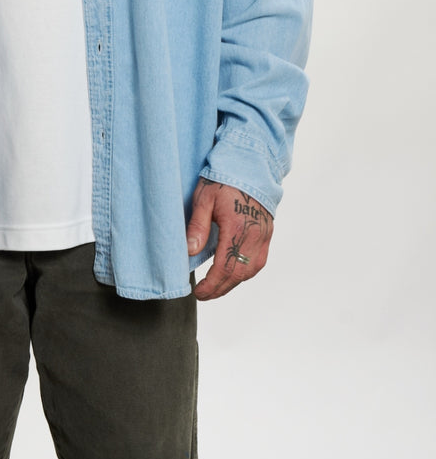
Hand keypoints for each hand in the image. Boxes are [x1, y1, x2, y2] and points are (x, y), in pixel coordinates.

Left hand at [186, 179, 272, 300]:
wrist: (250, 164)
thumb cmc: (223, 179)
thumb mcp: (203, 198)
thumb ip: (197, 226)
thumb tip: (190, 252)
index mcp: (238, 228)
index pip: (225, 267)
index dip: (211, 285)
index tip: (198, 292)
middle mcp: (255, 235)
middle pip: (239, 274)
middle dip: (221, 288)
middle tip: (204, 294)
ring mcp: (264, 235)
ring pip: (251, 270)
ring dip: (233, 282)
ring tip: (216, 287)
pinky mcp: (268, 232)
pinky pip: (259, 260)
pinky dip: (246, 271)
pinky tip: (233, 272)